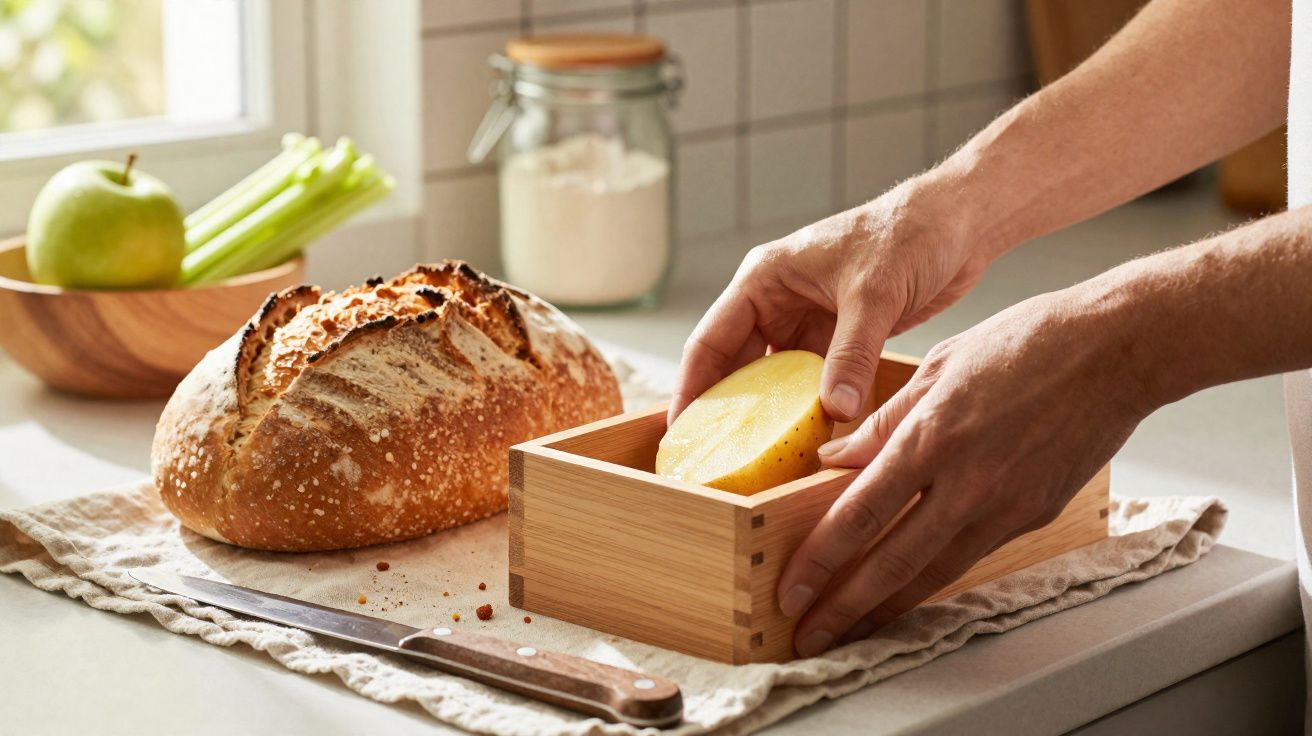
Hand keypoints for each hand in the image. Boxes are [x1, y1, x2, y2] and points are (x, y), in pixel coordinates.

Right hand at [669, 181, 994, 424]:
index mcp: (765, 278)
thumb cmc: (909, 232)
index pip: (711, 339)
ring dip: (772, 413)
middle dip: (728, 409)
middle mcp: (778, 301)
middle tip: (716, 456)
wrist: (960, 221)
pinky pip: (813, 381)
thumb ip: (852, 355)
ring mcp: (809, 321)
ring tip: (757, 458)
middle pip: (737, 365)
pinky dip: (810, 408)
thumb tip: (834, 411)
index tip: (682, 431)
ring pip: (776, 378)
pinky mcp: (840, 337)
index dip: (692, 387)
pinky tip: (807, 439)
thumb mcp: (873, 295)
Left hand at [777, 287, 1155, 655]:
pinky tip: (908, 588)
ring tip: (850, 631)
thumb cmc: (1030, 342)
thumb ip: (883, 420)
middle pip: (893, 562)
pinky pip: (972, 554)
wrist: (1116, 351)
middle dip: (844, 607)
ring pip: (933, 573)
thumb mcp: (939, 366)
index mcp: (933, 437)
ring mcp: (1005, 505)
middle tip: (808, 635)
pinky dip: (934, 578)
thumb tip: (834, 458)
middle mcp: (967, 482)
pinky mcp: (1035, 516)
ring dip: (886, 608)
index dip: (820, 558)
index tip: (792, 587)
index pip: (861, 513)